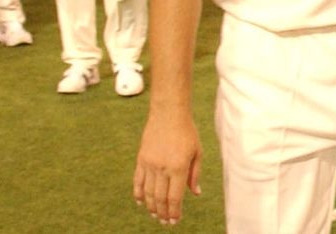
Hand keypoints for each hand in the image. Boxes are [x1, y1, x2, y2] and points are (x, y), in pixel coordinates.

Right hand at [133, 105, 201, 224]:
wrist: (168, 112)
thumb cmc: (187, 131)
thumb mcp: (197, 152)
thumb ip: (195, 174)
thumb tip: (195, 194)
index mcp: (179, 167)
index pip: (174, 198)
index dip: (174, 213)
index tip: (174, 221)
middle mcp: (163, 167)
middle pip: (160, 198)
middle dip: (162, 213)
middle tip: (164, 222)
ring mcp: (150, 163)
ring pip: (148, 193)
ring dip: (151, 207)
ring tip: (155, 215)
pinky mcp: (141, 158)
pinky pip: (138, 180)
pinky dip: (138, 194)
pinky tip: (141, 202)